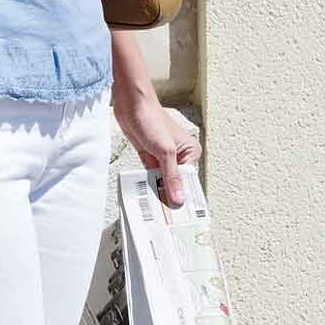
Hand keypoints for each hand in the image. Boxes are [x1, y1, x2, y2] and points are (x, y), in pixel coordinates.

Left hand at [113, 87, 201, 207]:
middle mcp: (180, 156)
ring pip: (161, 182)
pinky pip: (149, 177)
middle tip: (162, 218)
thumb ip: (170, 177)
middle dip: (168, 196)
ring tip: (152, 213)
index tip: (177, 217)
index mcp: (191, 152)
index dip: (181, 197)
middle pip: (174, 183)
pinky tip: (143, 198)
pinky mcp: (150, 158)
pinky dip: (146, 186)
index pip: (188, 181)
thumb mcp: (164, 152)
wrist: (132, 106)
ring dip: (156, 193)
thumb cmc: (151, 120)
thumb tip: (179, 198)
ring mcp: (163, 158)